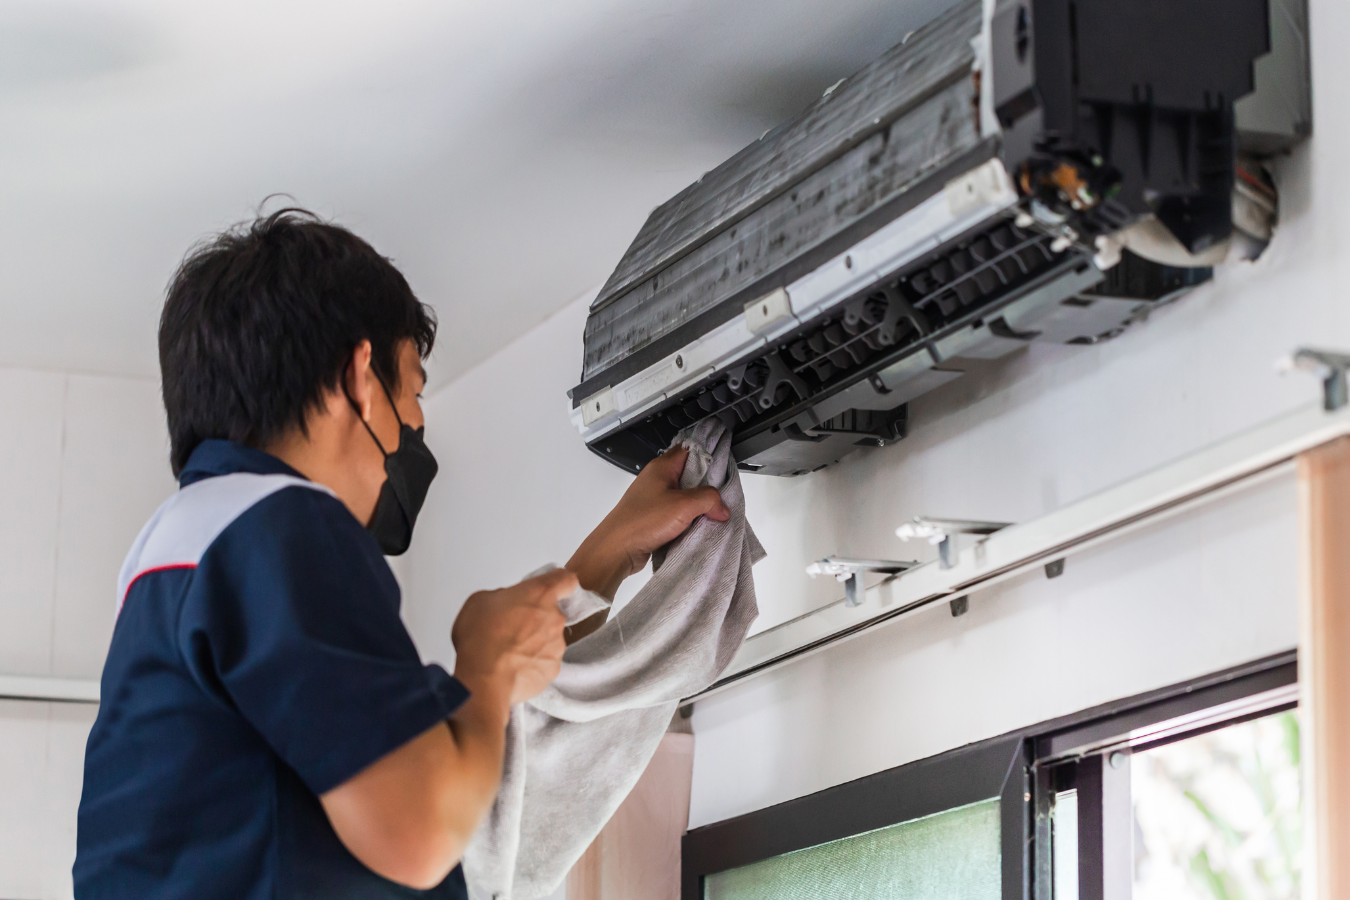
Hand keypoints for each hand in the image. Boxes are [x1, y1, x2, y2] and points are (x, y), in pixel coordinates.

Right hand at [451, 569, 574, 706]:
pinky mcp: (553, 669)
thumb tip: (506, 604)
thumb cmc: (480, 639)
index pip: (566, 579)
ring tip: (508, 652)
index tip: (549, 587)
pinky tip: (513, 667)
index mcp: (539, 594)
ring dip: (533, 642)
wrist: (484, 680)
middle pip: (552, 613)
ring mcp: (557, 645)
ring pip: (548, 639)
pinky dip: (533, 663)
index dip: (559, 582)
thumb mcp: (480, 601)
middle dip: (535, 618)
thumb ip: (502, 596)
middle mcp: (554, 618)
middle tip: (511, 627)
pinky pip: (545, 661)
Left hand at [567, 445, 729, 598]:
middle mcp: (656, 479)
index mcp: (662, 467)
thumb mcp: (684, 505)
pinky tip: (693, 528)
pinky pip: (676, 514)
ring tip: (707, 516)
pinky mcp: (653, 517)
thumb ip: (709, 499)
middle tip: (717, 498)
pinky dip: (686, 520)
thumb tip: (721, 506)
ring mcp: (654, 498)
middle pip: (690, 476)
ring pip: (684, 497)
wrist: (617, 549)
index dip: (708, 457)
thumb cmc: (640, 521)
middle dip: (706, 488)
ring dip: (696, 507)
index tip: (723, 469)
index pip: (690, 450)